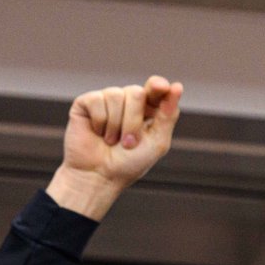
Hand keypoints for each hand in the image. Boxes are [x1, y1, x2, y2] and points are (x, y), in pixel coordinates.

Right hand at [47, 75, 181, 218]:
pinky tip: (97, 133)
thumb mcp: (156, 142)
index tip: (162, 87)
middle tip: (128, 143)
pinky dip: (100, 122)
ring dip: (116, 126)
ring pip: (116, 95)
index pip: (155, 89)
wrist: (99, 177)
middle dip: (133, 121)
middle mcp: (127, 101)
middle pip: (136, 92)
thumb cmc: (129, 164)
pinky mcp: (87, 102)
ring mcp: (106, 100)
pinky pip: (97, 100)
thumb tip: (177, 86)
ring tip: (111, 141)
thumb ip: (168, 116)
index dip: (158, 86)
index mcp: (147, 110)